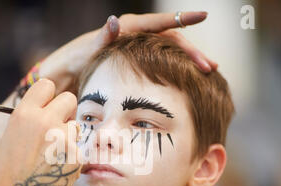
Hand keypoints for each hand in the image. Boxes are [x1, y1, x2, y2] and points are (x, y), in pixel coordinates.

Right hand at [0, 79, 80, 185]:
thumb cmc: (11, 170)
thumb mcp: (12, 136)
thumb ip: (30, 118)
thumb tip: (47, 106)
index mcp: (25, 113)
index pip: (47, 85)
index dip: (49, 96)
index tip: (48, 106)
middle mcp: (45, 120)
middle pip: (69, 98)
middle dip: (66, 111)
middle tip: (58, 127)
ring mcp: (63, 137)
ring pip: (76, 125)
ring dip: (69, 135)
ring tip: (53, 154)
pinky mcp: (76, 153)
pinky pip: (78, 146)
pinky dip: (72, 155)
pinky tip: (58, 167)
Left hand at [39, 11, 217, 93]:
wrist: (70, 71)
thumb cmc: (78, 60)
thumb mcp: (89, 50)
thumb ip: (102, 38)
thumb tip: (114, 20)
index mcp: (128, 28)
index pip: (160, 23)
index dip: (182, 19)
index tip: (203, 14)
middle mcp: (137, 33)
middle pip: (171, 39)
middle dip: (192, 52)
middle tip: (210, 66)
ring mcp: (139, 46)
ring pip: (170, 50)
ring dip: (189, 60)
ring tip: (208, 71)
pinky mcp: (138, 58)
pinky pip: (163, 59)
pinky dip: (177, 67)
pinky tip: (189, 76)